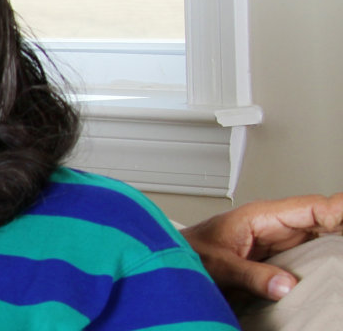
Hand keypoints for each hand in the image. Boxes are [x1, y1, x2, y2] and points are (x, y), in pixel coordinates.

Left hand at [181, 193, 342, 299]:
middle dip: (342, 224)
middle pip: (321, 219)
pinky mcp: (278, 256)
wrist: (166, 261)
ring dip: (337, 239)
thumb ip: (249, 274)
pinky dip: (326, 254)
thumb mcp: (217, 265)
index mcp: (259, 216)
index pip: (308, 206)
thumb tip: (286, 284)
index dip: (336, 209)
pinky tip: (337, 261)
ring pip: (320, 234)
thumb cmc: (185, 253)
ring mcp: (278, 239)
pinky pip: (310, 251)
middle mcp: (273, 224)